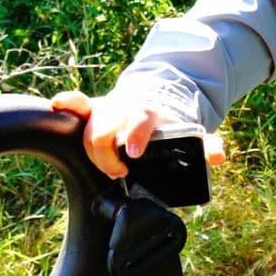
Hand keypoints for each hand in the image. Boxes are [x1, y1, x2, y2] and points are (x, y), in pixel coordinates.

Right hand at [51, 90, 225, 179]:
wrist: (155, 105)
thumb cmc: (169, 128)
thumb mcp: (190, 136)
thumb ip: (205, 146)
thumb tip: (218, 156)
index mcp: (149, 115)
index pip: (140, 121)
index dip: (135, 136)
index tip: (132, 157)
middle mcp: (125, 108)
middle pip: (105, 128)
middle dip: (106, 154)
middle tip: (120, 172)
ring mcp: (108, 109)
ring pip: (89, 125)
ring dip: (92, 148)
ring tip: (109, 166)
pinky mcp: (93, 111)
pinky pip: (77, 103)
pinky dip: (68, 102)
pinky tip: (57, 105)